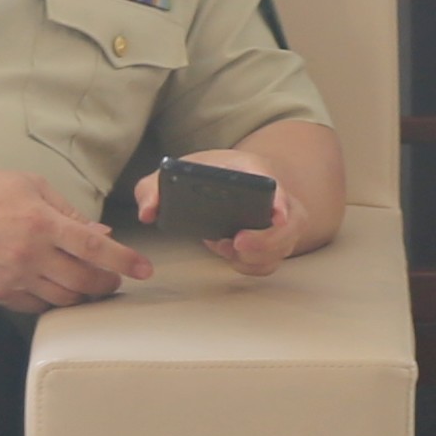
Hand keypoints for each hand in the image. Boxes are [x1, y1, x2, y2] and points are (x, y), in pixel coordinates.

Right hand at [0, 167, 153, 312]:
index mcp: (40, 222)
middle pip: (84, 281)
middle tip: (115, 279)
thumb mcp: (29, 186)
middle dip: (108, 284)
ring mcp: (12, 278)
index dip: (123, 260)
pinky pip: (37, 306)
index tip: (145, 269)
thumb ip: (67, 211)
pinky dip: (54, 300)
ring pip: (64, 299)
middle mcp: (29, 254)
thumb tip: (102, 231)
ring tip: (89, 285)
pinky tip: (57, 288)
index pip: (93, 246)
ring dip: (83, 295)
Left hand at [132, 155, 298, 277]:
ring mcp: (281, 225)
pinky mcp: (276, 245)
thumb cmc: (209, 174)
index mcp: (255, 171)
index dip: (280, 201)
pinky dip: (248, 264)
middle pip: (288, 225)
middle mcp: (277, 198)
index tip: (277, 214)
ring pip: (280, 250)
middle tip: (235, 243)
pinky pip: (268, 264)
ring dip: (251, 256)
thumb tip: (148, 213)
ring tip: (224, 245)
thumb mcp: (177, 172)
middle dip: (264, 241)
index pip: (275, 185)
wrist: (233, 178)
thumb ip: (153, 187)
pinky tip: (229, 252)